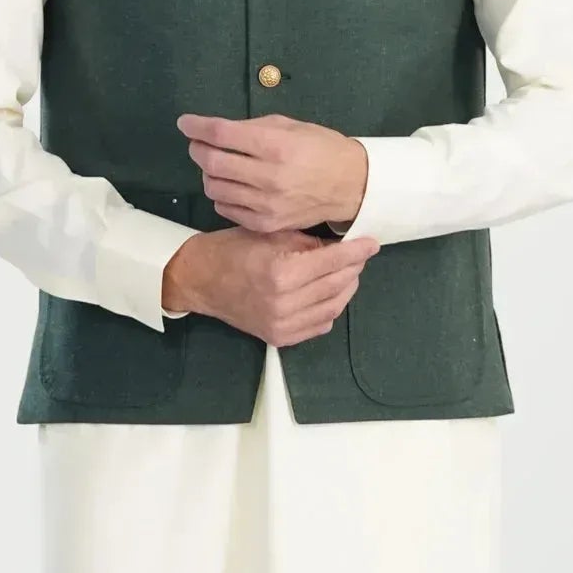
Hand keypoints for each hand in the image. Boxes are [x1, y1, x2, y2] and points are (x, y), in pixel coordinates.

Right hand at [165, 226, 380, 345]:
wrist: (200, 279)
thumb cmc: (233, 249)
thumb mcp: (271, 235)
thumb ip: (308, 242)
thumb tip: (341, 248)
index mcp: (282, 272)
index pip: (334, 262)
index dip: (357, 252)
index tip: (372, 243)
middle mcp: (284, 302)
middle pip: (337, 285)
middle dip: (353, 268)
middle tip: (357, 255)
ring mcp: (282, 324)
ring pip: (333, 308)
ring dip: (345, 289)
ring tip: (346, 274)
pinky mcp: (278, 337)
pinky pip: (318, 326)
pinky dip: (330, 309)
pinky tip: (328, 295)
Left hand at [176, 112, 366, 233]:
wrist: (350, 186)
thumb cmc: (321, 149)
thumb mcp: (291, 126)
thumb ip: (252, 127)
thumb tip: (216, 130)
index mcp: (276, 145)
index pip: (222, 134)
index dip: (197, 126)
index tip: (185, 123)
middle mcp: (269, 176)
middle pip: (212, 162)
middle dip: (197, 149)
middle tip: (199, 144)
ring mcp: (266, 204)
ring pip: (214, 187)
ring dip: (207, 173)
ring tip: (218, 166)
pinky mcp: (266, 224)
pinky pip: (226, 208)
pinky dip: (221, 195)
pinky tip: (232, 186)